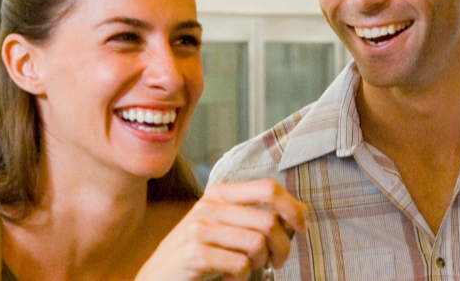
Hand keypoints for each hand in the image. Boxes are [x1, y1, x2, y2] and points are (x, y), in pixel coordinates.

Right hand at [136, 179, 308, 280]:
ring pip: (257, 244)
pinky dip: (242, 278)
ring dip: (260, 263)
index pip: (268, 188)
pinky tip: (230, 278)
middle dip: (282, 247)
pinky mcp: (195, 253)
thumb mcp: (227, 226)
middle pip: (268, 221)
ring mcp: (200, 228)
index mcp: (221, 193)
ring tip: (249, 268)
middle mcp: (209, 205)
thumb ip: (258, 215)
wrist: (158, 275)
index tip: (301, 227)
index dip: (292, 208)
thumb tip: (301, 210)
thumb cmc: (200, 251)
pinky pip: (239, 265)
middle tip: (276, 261)